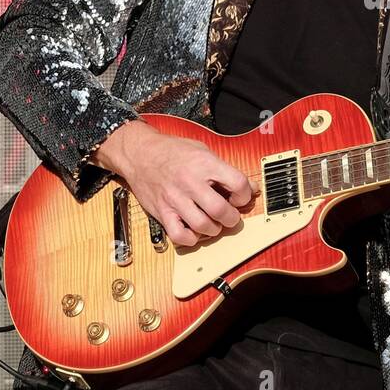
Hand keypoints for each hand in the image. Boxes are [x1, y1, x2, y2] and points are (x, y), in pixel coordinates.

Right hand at [91, 120, 257, 246]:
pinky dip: (191, 238)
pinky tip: (195, 231)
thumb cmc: (172, 151)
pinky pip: (179, 235)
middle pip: (220, 210)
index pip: (237, 183)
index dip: (245, 194)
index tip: (241, 198)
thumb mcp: (203, 151)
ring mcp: (175, 199)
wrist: (140, 153)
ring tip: (214, 223)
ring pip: (202, 225)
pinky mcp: (162, 212)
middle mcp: (190, 182)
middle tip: (230, 216)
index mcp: (204, 164)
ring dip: (214, 229)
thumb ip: (226, 169)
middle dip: (232, 218)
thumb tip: (250, 187)